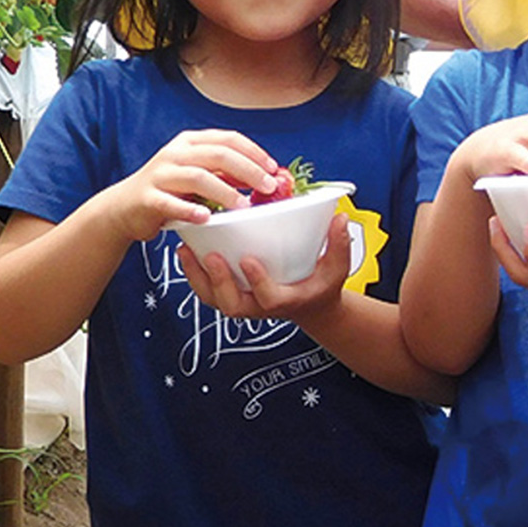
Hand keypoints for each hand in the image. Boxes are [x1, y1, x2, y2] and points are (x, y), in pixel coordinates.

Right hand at [103, 129, 283, 242]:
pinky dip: (190, 210)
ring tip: (244, 206)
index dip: (254, 152)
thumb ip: (226, 174)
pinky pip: (171, 203)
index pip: (228, 139)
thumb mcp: (199, 175)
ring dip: (225, 191)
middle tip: (268, 187)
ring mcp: (160, 174)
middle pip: (218, 155)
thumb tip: (264, 177)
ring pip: (198, 177)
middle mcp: (175, 153)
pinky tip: (206, 218)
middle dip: (248, 170)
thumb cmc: (169, 191)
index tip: (274, 168)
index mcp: (191, 142)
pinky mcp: (148, 197)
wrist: (124, 208)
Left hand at [179, 213, 351, 321]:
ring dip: (198, 277)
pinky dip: (193, 273)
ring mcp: (242, 303)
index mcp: (286, 301)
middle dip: (219, 281)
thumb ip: (340, 245)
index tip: (250, 260)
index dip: (258, 283)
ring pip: (213, 298)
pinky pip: (206, 290)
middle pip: (232, 304)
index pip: (268, 299)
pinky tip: (186, 250)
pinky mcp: (229, 295)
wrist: (309, 305)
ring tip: (187, 251)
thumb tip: (341, 218)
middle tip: (210, 256)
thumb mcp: (337, 268)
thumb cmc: (321, 284)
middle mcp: (259, 307)